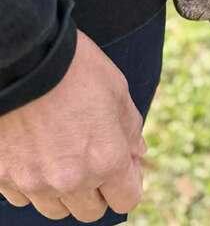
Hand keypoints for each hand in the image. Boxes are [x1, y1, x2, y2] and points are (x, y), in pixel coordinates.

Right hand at [0, 31, 145, 221]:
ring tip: (62, 155)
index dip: (128, 182)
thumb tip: (137, 153)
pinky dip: (32, 183)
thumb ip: (130, 128)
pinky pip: (24, 196)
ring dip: (63, 191)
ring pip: (55, 209)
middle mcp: (70, 179)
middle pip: (90, 211)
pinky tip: (36, 153)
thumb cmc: (75, 69)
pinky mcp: (5, 177)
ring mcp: (34, 182)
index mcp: (105, 159)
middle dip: (97, 189)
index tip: (123, 165)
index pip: (126, 199)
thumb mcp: (116, 90)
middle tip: (91, 158)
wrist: (25, 58)